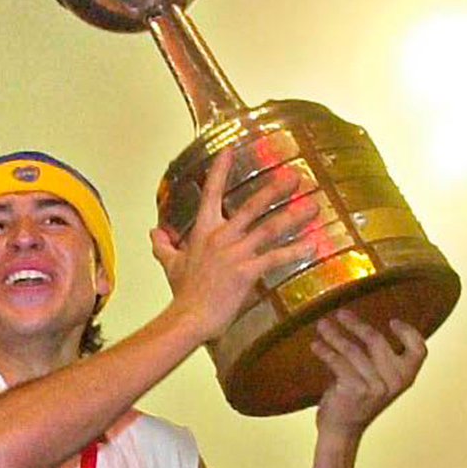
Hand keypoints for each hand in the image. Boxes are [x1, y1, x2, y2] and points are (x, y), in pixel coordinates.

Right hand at [150, 149, 317, 341]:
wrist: (190, 316)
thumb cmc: (183, 292)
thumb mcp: (171, 264)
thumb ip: (163, 246)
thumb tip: (152, 233)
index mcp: (204, 231)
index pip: (211, 193)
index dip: (220, 170)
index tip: (230, 150)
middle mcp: (221, 236)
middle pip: (252, 205)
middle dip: (276, 189)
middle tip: (295, 176)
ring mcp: (235, 253)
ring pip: (270, 228)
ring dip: (294, 215)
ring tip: (314, 205)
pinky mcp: (248, 271)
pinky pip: (276, 257)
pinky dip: (296, 250)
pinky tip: (313, 244)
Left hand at [310, 309, 426, 435]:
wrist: (342, 430)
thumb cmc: (357, 398)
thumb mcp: (377, 378)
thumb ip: (377, 356)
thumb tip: (359, 321)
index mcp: (406, 377)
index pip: (419, 351)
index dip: (409, 333)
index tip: (392, 321)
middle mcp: (394, 381)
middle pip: (377, 341)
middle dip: (355, 324)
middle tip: (340, 313)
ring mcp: (376, 386)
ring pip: (352, 349)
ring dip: (334, 335)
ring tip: (321, 325)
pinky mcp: (355, 390)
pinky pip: (337, 361)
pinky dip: (324, 351)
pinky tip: (315, 345)